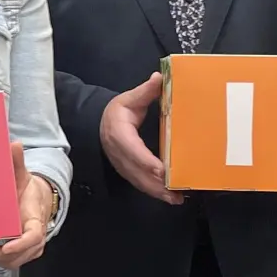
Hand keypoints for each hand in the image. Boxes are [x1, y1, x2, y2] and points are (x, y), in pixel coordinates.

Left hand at [0, 142, 52, 268]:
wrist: (37, 202)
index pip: (32, 238)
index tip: (6, 248)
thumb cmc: (28, 192)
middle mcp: (33, 239)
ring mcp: (27, 249)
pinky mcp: (19, 253)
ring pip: (10, 262)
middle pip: (17, 256)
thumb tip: (14, 144)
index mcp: (35, 221)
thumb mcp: (23, 176)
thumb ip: (17, 163)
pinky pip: (6, 260)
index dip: (19, 245)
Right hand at [100, 74, 181, 204]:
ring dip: (158, 192)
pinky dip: (155, 193)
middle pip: (138, 172)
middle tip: (176, 190)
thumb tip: (159, 78)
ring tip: (177, 198)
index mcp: (119, 134)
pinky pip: (141, 185)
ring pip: (140, 182)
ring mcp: (123, 166)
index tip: (162, 170)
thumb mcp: (129, 98)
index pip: (133, 150)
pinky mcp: (128, 173)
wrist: (99, 125)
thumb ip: (145, 91)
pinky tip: (171, 198)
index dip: (147, 161)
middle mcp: (120, 154)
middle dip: (157, 183)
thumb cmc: (117, 112)